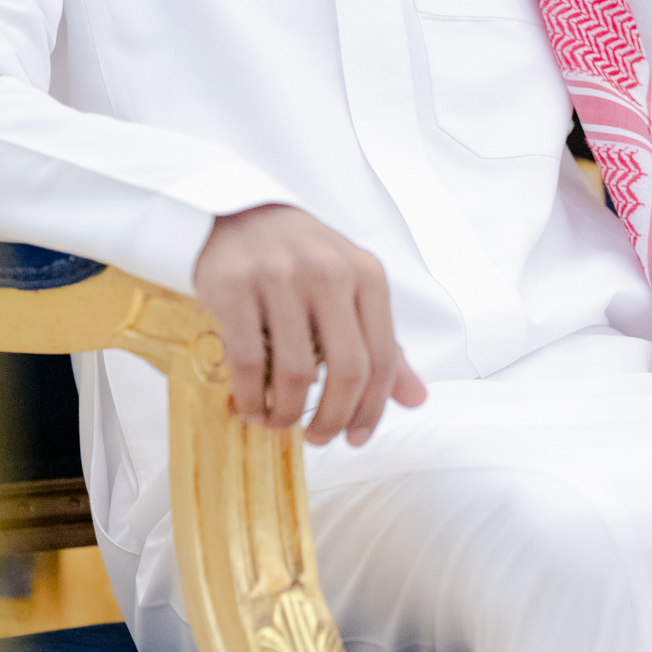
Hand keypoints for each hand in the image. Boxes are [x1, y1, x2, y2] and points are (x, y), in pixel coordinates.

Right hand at [193, 204, 426, 446]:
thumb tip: (417, 400)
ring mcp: (279, 276)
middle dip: (333, 418)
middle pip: (347, 370)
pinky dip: (252, 397)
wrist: (240, 212)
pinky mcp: (234, 286)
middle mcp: (328, 272)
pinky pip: (248, 360)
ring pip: (296, 371)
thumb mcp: (352, 290)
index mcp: (367, 275)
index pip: (383, 359)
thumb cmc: (303, 260)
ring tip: (280, 422)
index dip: (372, 410)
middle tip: (318, 439)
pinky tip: (252, 407)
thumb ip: (382, 343)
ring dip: (288, 413)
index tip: (355, 438)